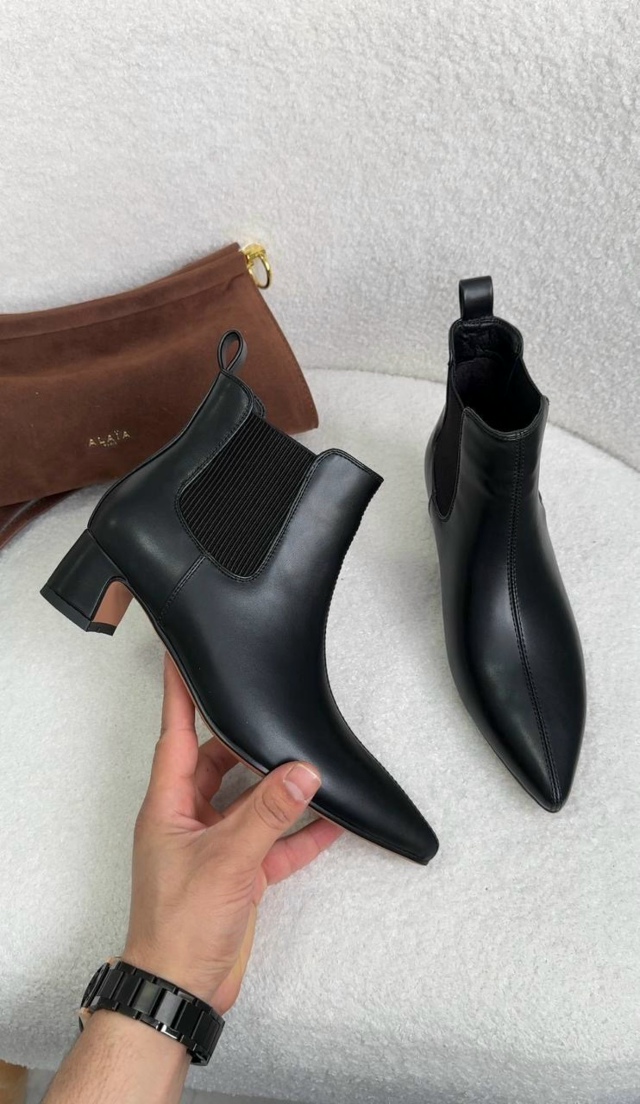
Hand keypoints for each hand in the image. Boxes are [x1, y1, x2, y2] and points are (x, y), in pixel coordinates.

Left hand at [123, 655, 341, 1012]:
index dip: (179, 695)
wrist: (182, 989)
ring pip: (250, 801)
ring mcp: (215, 846)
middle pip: (217, 763)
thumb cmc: (178, 927)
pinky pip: (274, 841)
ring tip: (310, 764)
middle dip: (247, 742)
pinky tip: (329, 819)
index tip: (183, 658)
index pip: (174, 735)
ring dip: (280, 788)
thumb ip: (268, 814)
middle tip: (272, 715)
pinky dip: (299, 831)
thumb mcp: (228, 860)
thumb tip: (302, 773)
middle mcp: (189, 819)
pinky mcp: (239, 873)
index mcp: (168, 806)